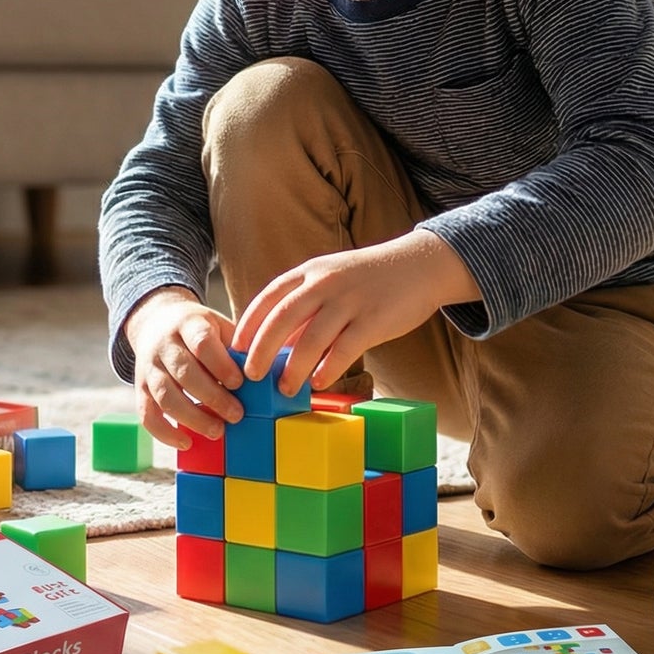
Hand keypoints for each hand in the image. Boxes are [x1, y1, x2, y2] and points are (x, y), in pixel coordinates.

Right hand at [124, 287, 244, 450]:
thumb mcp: (218, 325)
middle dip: (212, 397)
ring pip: (165, 395)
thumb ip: (237, 346)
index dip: (221, 365)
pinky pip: (147, 414)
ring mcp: (149, 367)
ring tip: (217, 432)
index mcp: (188, 324)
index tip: (240, 383)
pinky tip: (186, 442)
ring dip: (192, 418)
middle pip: (184, 372)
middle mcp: (164, 344)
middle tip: (237, 415)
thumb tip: (265, 372)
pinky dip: (164, 432)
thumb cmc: (198, 329)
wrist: (156, 322)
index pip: (202, 343)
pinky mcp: (140, 388)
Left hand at [231, 231, 478, 395]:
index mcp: (310, 272)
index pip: (268, 297)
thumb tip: (275, 345)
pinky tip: (318, 383)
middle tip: (250, 376)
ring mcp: (349, 301)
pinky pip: (345, 349)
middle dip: (261, 350)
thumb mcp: (331, 281)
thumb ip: (305, 308)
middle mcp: (325, 283)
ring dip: (294, 368)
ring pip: (311, 339)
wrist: (418, 264)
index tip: (235, 349)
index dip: (249, 324)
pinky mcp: (373, 320)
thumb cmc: (367, 280)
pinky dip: (328, 368)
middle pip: (282, 318)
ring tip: (284, 389)